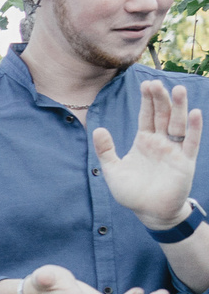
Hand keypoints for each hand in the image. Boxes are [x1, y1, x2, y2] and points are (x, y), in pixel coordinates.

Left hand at [95, 80, 201, 228]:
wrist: (149, 212)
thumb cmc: (132, 192)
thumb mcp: (113, 170)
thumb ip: (106, 150)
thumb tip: (98, 129)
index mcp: (144, 141)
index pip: (147, 116)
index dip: (147, 101)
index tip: (146, 84)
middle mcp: (161, 142)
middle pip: (162, 115)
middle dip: (160, 99)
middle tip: (156, 82)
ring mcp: (174, 150)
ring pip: (178, 125)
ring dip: (179, 107)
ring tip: (177, 89)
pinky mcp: (185, 162)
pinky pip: (191, 143)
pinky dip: (194, 129)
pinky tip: (195, 114)